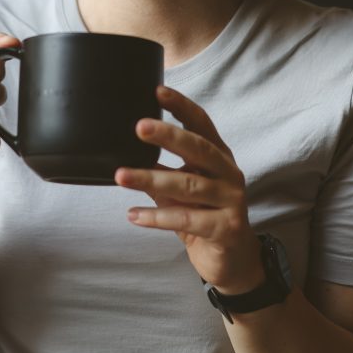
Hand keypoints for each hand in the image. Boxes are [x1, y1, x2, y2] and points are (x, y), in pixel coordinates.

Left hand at [114, 85, 261, 293]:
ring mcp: (232, 201)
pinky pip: (187, 220)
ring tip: (120, 176)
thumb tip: (122, 148)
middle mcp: (229, 173)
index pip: (202, 124)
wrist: (232, 261)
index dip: (181, 106)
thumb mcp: (181, 187)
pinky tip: (133, 215)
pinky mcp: (227, 229)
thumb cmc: (202, 216)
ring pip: (189, 185)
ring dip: (151, 179)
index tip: (157, 91)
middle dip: (168, 135)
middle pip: (199, 148)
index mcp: (218, 156)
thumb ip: (161, 167)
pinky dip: (157, 217)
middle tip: (139, 127)